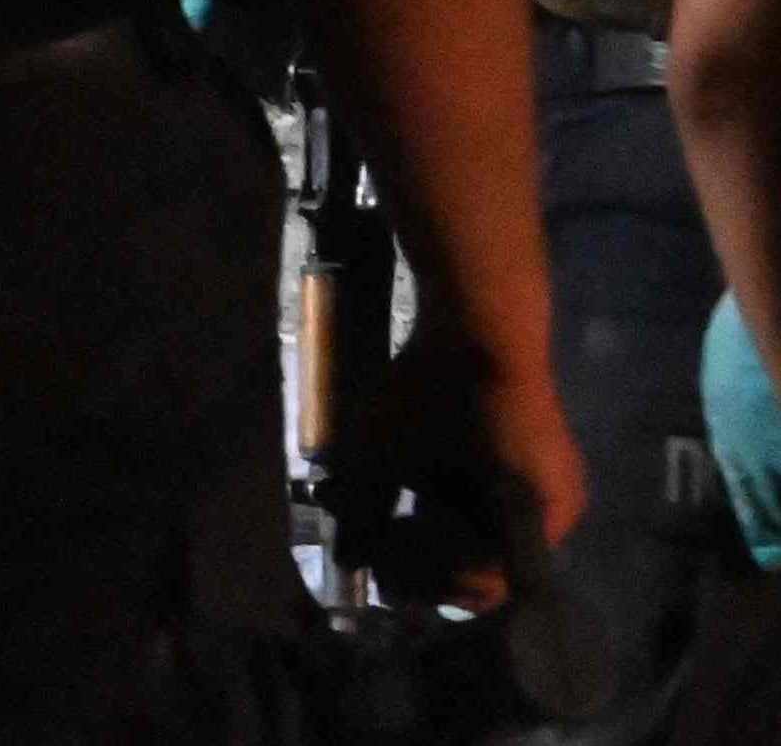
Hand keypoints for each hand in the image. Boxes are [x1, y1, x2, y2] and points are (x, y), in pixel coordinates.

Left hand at [337, 324, 588, 607]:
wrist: (479, 315)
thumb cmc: (434, 385)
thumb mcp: (384, 449)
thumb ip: (365, 508)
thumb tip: (346, 560)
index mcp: (529, 522)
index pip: (483, 585)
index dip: (429, 583)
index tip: (382, 566)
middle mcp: (555, 515)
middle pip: (487, 561)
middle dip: (425, 555)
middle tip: (374, 537)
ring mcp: (550, 487)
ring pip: (488, 531)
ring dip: (435, 527)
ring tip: (382, 508)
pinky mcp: (536, 462)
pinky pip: (497, 502)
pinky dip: (454, 501)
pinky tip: (410, 482)